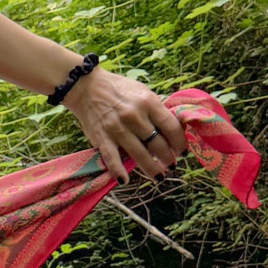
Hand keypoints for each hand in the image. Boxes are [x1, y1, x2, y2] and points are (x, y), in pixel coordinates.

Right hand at [61, 65, 187, 180]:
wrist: (86, 87)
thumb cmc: (119, 89)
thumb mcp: (143, 92)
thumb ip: (157, 109)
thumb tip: (174, 129)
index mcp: (148, 102)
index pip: (171, 127)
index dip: (179, 142)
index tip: (181, 151)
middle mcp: (134, 116)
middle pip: (158, 144)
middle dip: (168, 158)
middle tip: (171, 164)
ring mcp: (117, 128)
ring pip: (140, 154)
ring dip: (152, 169)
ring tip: (159, 176)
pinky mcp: (102, 137)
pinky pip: (112, 158)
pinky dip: (118, 170)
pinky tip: (125, 180)